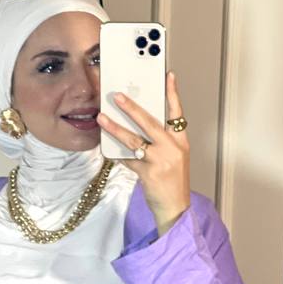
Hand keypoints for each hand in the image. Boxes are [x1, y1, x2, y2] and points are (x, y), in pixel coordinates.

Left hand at [96, 70, 189, 234]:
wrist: (175, 208)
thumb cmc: (173, 181)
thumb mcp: (175, 157)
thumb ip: (162, 141)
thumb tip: (139, 125)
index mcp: (180, 142)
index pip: (177, 113)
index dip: (173, 93)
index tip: (168, 75)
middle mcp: (172, 148)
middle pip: (150, 122)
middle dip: (132, 108)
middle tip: (118, 96)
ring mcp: (160, 161)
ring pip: (134, 140)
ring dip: (116, 128)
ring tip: (102, 119)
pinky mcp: (148, 173)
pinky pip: (128, 160)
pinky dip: (117, 154)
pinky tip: (107, 148)